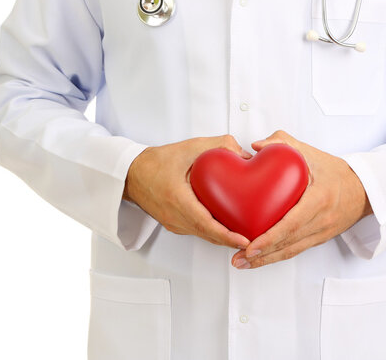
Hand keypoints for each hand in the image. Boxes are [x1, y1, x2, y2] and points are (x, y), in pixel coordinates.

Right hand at [123, 135, 252, 248]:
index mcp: (177, 199)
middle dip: (231, 240)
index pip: (205, 224)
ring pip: (203, 235)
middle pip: (207, 234)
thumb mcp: (189, 147)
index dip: (226, 235)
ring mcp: (173, 223)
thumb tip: (244, 154)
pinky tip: (226, 226)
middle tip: (254, 240)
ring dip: (223, 238)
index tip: (243, 239)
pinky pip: (197, 231)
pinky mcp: (174, 223)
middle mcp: (174, 216)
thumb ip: (218, 146)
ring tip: (246, 235)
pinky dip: (212, 232)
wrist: (131, 173)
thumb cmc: (156, 161)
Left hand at [231, 130, 372, 268]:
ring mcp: (322, 232)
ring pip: (292, 251)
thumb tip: (257, 146)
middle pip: (290, 243)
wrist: (364, 190)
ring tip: (243, 263)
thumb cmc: (336, 172)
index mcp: (320, 199)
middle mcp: (322, 220)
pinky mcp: (319, 238)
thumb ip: (283, 143)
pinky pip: (296, 250)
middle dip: (263, 254)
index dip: (271, 237)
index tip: (252, 245)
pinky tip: (260, 259)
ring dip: (267, 260)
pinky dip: (277, 256)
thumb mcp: (311, 153)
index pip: (293, 223)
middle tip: (240, 258)